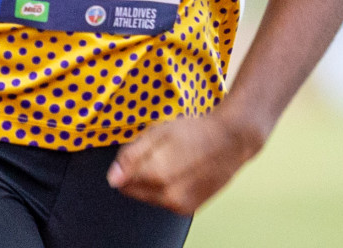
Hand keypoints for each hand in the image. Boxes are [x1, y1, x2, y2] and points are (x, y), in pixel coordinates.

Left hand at [107, 107, 265, 215]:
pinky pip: (165, 202)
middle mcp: (167, 196)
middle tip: (159, 153)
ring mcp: (180, 205)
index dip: (128, 163)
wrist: (230, 142)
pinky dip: (167, 189)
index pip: (121, 180)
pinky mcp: (189, 209)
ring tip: (173, 161)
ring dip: (153, 182)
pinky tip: (182, 171)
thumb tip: (112, 178)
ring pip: (149, 197)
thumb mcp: (158, 133)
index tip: (142, 150)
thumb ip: (131, 156)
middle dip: (139, 173)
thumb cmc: (194, 132)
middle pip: (134, 190)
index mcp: (156, 174)